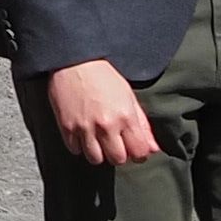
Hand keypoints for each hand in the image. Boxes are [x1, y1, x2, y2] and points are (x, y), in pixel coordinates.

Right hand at [43, 59, 159, 166]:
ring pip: (95, 159)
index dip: (138, 154)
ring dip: (98, 153)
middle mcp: (107, 125)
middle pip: (118, 159)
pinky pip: (75, 150)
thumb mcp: (129, 96)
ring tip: (96, 140)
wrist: (74, 60)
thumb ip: (142, 125)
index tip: (133, 148)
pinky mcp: (66, 127)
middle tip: (114, 143)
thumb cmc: (103, 76)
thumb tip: (153, 149)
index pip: (139, 152)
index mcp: (126, 116)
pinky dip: (79, 146)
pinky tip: (82, 134)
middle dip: (118, 154)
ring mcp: (85, 127)